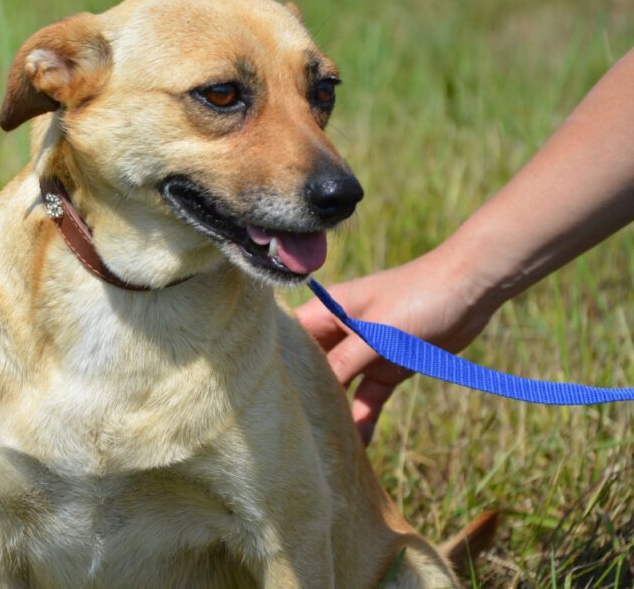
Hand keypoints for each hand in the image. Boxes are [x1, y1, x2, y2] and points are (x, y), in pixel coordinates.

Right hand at [295, 249, 494, 444]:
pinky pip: (368, 397)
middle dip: (303, 394)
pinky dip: (363, 418)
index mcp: (329, 310)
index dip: (277, 362)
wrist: (471, 290)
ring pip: (340, 386)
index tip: (263, 394)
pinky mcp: (388, 367)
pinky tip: (357, 446)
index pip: (291, 338)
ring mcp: (365, 351)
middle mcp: (341, 331)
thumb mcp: (377, 332)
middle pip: (312, 367)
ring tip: (316, 443)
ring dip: (332, 411)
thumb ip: (344, 362)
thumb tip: (312, 392)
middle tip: (286, 429)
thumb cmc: (417, 297)